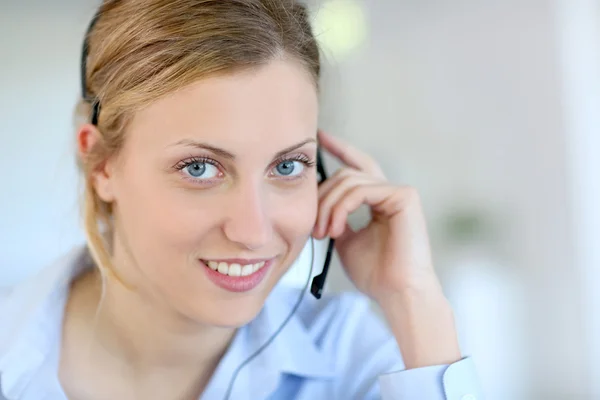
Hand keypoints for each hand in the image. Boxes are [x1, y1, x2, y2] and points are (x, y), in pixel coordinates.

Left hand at [313, 131, 460, 367]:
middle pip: (346, 174)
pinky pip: (362, 190)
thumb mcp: (345, 241)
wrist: (396, 293)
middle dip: (322, 197)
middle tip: (314, 228)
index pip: (357, 167)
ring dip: (329, 207)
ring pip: (349, 181)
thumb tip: (320, 203)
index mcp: (378, 201)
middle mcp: (390, 192)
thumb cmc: (374, 273)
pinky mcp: (404, 196)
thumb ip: (336, 217)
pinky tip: (338, 228)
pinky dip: (342, 207)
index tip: (319, 137)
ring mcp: (399, 192)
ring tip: (324, 233)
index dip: (339, 149)